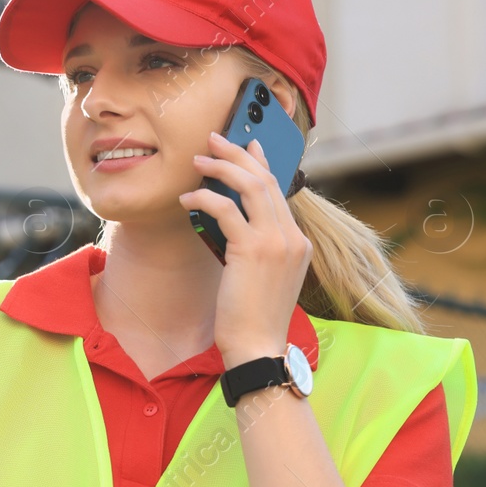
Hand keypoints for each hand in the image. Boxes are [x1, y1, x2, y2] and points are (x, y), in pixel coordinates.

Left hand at [178, 131, 311, 366]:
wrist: (258, 346)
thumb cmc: (254, 318)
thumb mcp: (264, 277)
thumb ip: (259, 248)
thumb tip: (235, 226)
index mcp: (298, 242)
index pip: (279, 191)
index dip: (262, 164)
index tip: (248, 145)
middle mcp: (292, 237)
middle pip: (266, 180)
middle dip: (238, 154)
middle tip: (214, 140)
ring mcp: (277, 242)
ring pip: (250, 187)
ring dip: (222, 168)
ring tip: (198, 160)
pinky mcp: (253, 250)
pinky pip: (226, 210)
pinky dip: (205, 199)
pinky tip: (187, 199)